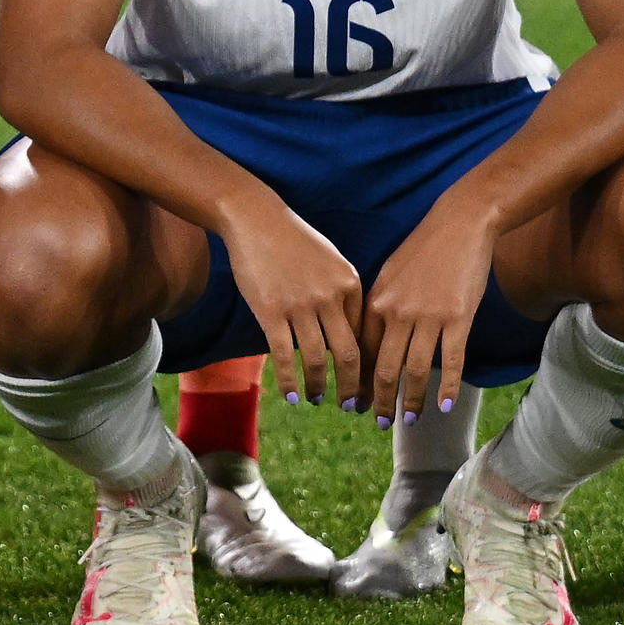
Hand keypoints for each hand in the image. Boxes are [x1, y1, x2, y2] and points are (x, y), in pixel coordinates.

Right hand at [220, 198, 365, 406]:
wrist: (255, 218)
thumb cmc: (293, 240)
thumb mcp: (331, 260)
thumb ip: (343, 294)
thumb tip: (347, 336)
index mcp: (350, 283)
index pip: (364, 335)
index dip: (367, 365)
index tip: (365, 384)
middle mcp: (330, 296)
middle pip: (349, 354)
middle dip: (352, 387)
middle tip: (352, 406)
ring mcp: (300, 305)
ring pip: (318, 359)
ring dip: (320, 386)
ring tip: (318, 399)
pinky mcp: (271, 311)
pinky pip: (285, 355)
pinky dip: (290, 380)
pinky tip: (293, 395)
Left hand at [359, 195, 497, 418]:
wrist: (459, 224)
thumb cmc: (424, 250)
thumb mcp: (389, 276)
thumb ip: (380, 309)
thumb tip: (372, 345)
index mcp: (375, 302)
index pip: (362, 353)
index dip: (358, 382)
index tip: (356, 404)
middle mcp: (397, 312)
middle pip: (384, 368)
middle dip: (379, 400)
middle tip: (379, 423)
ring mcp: (428, 316)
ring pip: (415, 370)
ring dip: (411, 400)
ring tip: (409, 420)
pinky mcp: (458, 318)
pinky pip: (450, 361)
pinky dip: (447, 387)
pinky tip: (444, 406)